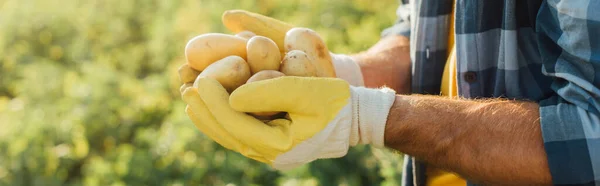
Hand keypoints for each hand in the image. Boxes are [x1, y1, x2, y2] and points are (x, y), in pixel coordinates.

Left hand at [181, 76, 395, 169]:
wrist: (354, 120)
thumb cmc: (336, 103)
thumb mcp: (308, 92)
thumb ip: (270, 92)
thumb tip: (232, 96)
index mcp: (280, 145)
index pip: (235, 123)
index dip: (215, 100)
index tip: (202, 79)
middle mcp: (271, 155)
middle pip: (227, 133)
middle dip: (205, 111)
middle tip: (186, 89)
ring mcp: (270, 153)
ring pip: (230, 136)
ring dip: (210, 117)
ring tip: (192, 99)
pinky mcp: (272, 146)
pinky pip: (240, 134)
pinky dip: (223, 120)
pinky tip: (213, 108)